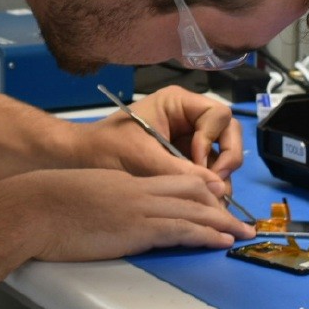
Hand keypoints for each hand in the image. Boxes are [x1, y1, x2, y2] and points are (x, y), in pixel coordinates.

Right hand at [0, 168, 254, 262]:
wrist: (32, 209)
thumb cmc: (44, 205)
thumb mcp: (81, 195)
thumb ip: (102, 201)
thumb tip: (108, 218)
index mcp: (124, 181)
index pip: (172, 181)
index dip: (198, 190)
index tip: (215, 200)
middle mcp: (137, 189)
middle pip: (190, 191)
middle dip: (218, 205)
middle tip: (239, 218)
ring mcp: (138, 208)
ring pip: (193, 209)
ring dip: (222, 222)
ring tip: (243, 233)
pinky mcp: (136, 229)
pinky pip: (181, 229)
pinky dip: (206, 234)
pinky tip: (221, 240)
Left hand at [80, 86, 243, 192]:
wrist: (80, 160)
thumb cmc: (105, 147)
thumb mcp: (143, 157)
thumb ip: (180, 171)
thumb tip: (218, 188)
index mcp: (178, 104)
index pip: (218, 115)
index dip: (214, 140)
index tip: (197, 163)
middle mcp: (188, 119)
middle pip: (228, 134)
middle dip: (226, 160)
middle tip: (216, 186)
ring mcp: (188, 140)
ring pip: (222, 156)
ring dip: (219, 179)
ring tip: (208, 201)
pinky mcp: (184, 161)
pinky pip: (208, 172)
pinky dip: (209, 188)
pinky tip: (200, 204)